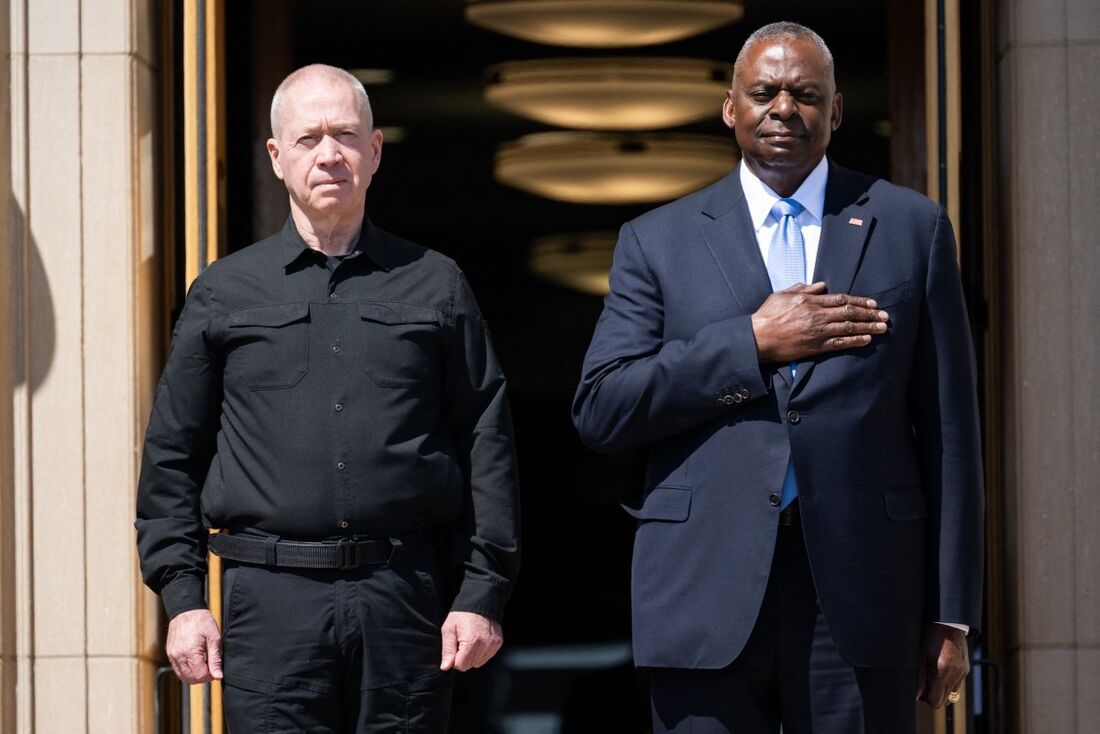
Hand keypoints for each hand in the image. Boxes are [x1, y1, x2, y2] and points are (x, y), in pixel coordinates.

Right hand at [166, 609, 222, 683]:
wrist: (186, 610)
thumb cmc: (202, 621)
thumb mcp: (214, 638)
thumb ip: (215, 659)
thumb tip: (218, 676)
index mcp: (190, 652)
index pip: (200, 675)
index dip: (211, 675)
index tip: (216, 669)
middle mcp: (178, 656)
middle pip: (191, 679)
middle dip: (203, 677)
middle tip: (211, 666)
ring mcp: (172, 656)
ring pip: (183, 677)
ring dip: (195, 675)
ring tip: (204, 663)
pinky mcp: (170, 655)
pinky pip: (178, 670)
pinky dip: (187, 671)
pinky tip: (196, 662)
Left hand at [439, 611, 502, 671]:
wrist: (480, 601)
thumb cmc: (462, 615)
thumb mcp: (449, 629)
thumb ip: (447, 650)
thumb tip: (445, 667)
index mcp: (471, 641)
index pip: (461, 666)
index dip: (454, 659)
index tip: (455, 647)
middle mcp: (484, 644)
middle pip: (470, 665)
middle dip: (463, 658)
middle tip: (461, 642)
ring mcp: (493, 644)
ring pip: (478, 663)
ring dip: (472, 656)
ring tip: (470, 641)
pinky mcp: (498, 643)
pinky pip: (486, 657)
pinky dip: (481, 652)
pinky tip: (478, 640)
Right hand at [750, 282, 888, 362]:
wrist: (758, 338)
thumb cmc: (766, 316)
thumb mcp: (782, 295)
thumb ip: (802, 288)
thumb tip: (821, 285)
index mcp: (809, 300)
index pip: (840, 298)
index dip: (859, 300)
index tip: (873, 303)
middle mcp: (817, 314)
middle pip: (849, 311)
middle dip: (870, 313)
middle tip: (885, 315)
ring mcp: (817, 331)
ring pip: (849, 326)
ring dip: (868, 326)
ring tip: (882, 327)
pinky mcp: (815, 346)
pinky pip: (840, 343)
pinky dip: (855, 340)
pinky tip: (867, 339)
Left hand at [916, 623, 969, 707]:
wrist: (947, 623)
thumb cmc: (929, 636)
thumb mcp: (919, 655)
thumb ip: (918, 677)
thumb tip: (916, 696)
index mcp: (941, 671)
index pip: (935, 701)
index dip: (925, 699)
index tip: (919, 690)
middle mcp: (954, 675)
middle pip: (944, 701)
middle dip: (932, 696)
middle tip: (923, 684)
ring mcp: (962, 673)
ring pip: (951, 695)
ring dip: (941, 690)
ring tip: (931, 676)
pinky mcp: (966, 669)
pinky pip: (957, 685)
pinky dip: (948, 683)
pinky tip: (940, 671)